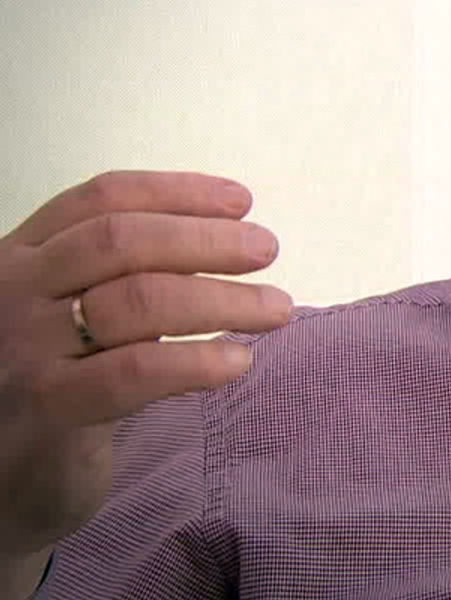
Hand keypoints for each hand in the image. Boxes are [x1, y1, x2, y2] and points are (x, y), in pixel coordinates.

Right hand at [0, 171, 291, 597]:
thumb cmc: (46, 392)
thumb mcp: (68, 318)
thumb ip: (118, 278)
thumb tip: (229, 245)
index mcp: (21, 256)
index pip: (102, 200)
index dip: (177, 192)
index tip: (242, 201)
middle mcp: (12, 289)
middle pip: (121, 240)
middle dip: (205, 239)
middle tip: (266, 250)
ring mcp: (23, 347)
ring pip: (136, 299)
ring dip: (220, 298)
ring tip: (275, 309)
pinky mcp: (45, 406)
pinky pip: (134, 371)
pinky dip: (196, 361)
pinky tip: (237, 362)